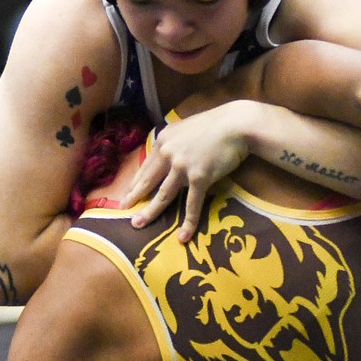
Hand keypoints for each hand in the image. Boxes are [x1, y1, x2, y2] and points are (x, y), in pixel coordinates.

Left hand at [122, 103, 252, 240]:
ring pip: (163, 195)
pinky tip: (183, 236)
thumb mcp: (187, 128)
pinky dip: (188, 222)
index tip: (129, 192)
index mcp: (164, 140)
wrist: (237, 124)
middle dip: (134, 197)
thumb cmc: (216, 124)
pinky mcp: (199, 178)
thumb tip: (171, 152)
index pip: (146, 165)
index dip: (136, 181)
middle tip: (123, 210)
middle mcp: (168, 153)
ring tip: (138, 224)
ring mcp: (182, 167)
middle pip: (148, 181)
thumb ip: (175, 141)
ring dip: (150, 212)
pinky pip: (191, 204)